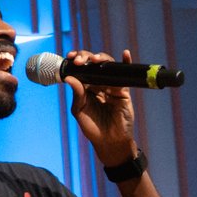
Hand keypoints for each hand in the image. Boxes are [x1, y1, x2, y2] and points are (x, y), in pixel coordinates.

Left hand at [63, 47, 138, 166]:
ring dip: (102, 58)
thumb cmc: (93, 128)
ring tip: (96, 60)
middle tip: (80, 61)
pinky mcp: (123, 91)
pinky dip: (126, 63)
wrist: (110, 142)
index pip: (80, 68)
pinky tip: (125, 54)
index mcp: (85, 87)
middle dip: (86, 57)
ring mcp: (111, 86)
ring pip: (107, 66)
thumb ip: (77, 94)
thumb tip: (70, 78)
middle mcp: (97, 83)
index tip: (70, 57)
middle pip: (93, 64)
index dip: (76, 59)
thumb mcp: (79, 111)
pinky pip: (124, 75)